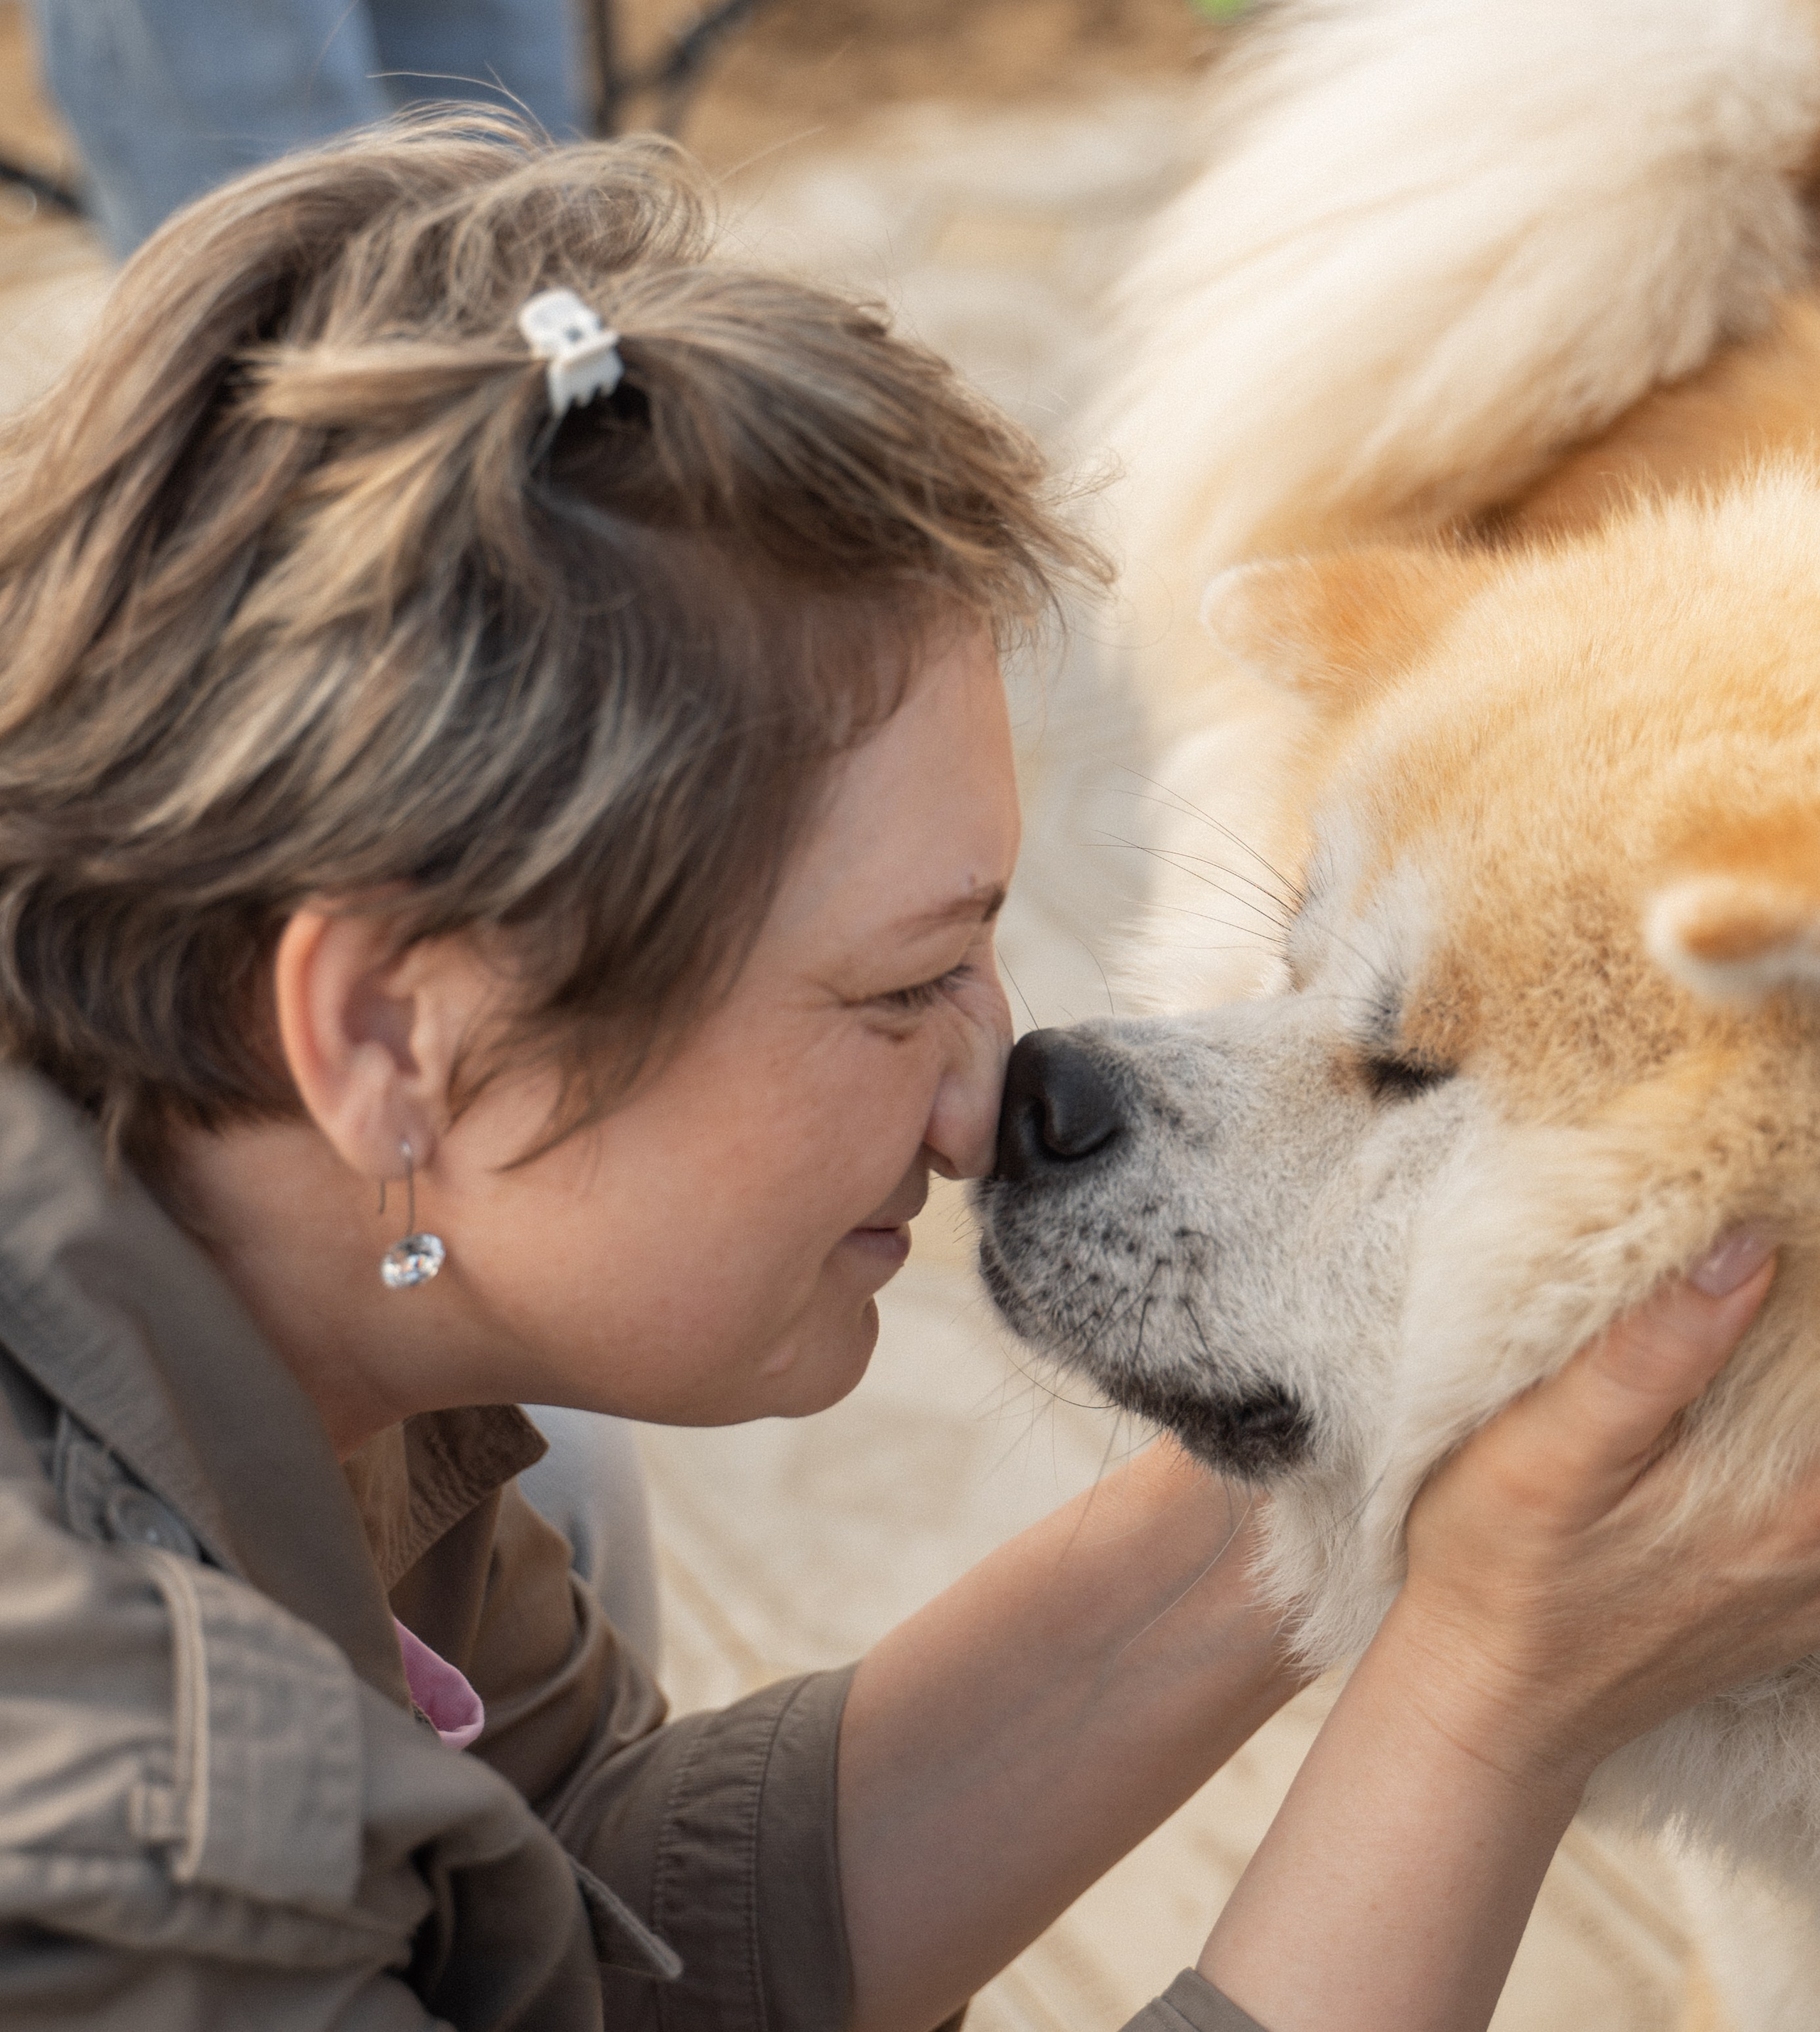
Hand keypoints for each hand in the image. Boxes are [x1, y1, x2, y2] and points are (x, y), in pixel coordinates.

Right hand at [1396, 1232, 1818, 1788]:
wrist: (1489, 1701)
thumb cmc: (1500, 1572)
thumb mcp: (1548, 1453)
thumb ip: (1651, 1356)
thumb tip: (1745, 1244)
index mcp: (1795, 1508)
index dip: (1817, 1281)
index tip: (1787, 1214)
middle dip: (1807, 1336)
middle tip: (1773, 1255)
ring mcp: (1816, 1583)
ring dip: (1803, 1391)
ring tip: (1760, 1328)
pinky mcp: (1796, 1603)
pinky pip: (1818, 1514)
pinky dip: (1796, 1448)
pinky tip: (1750, 1417)